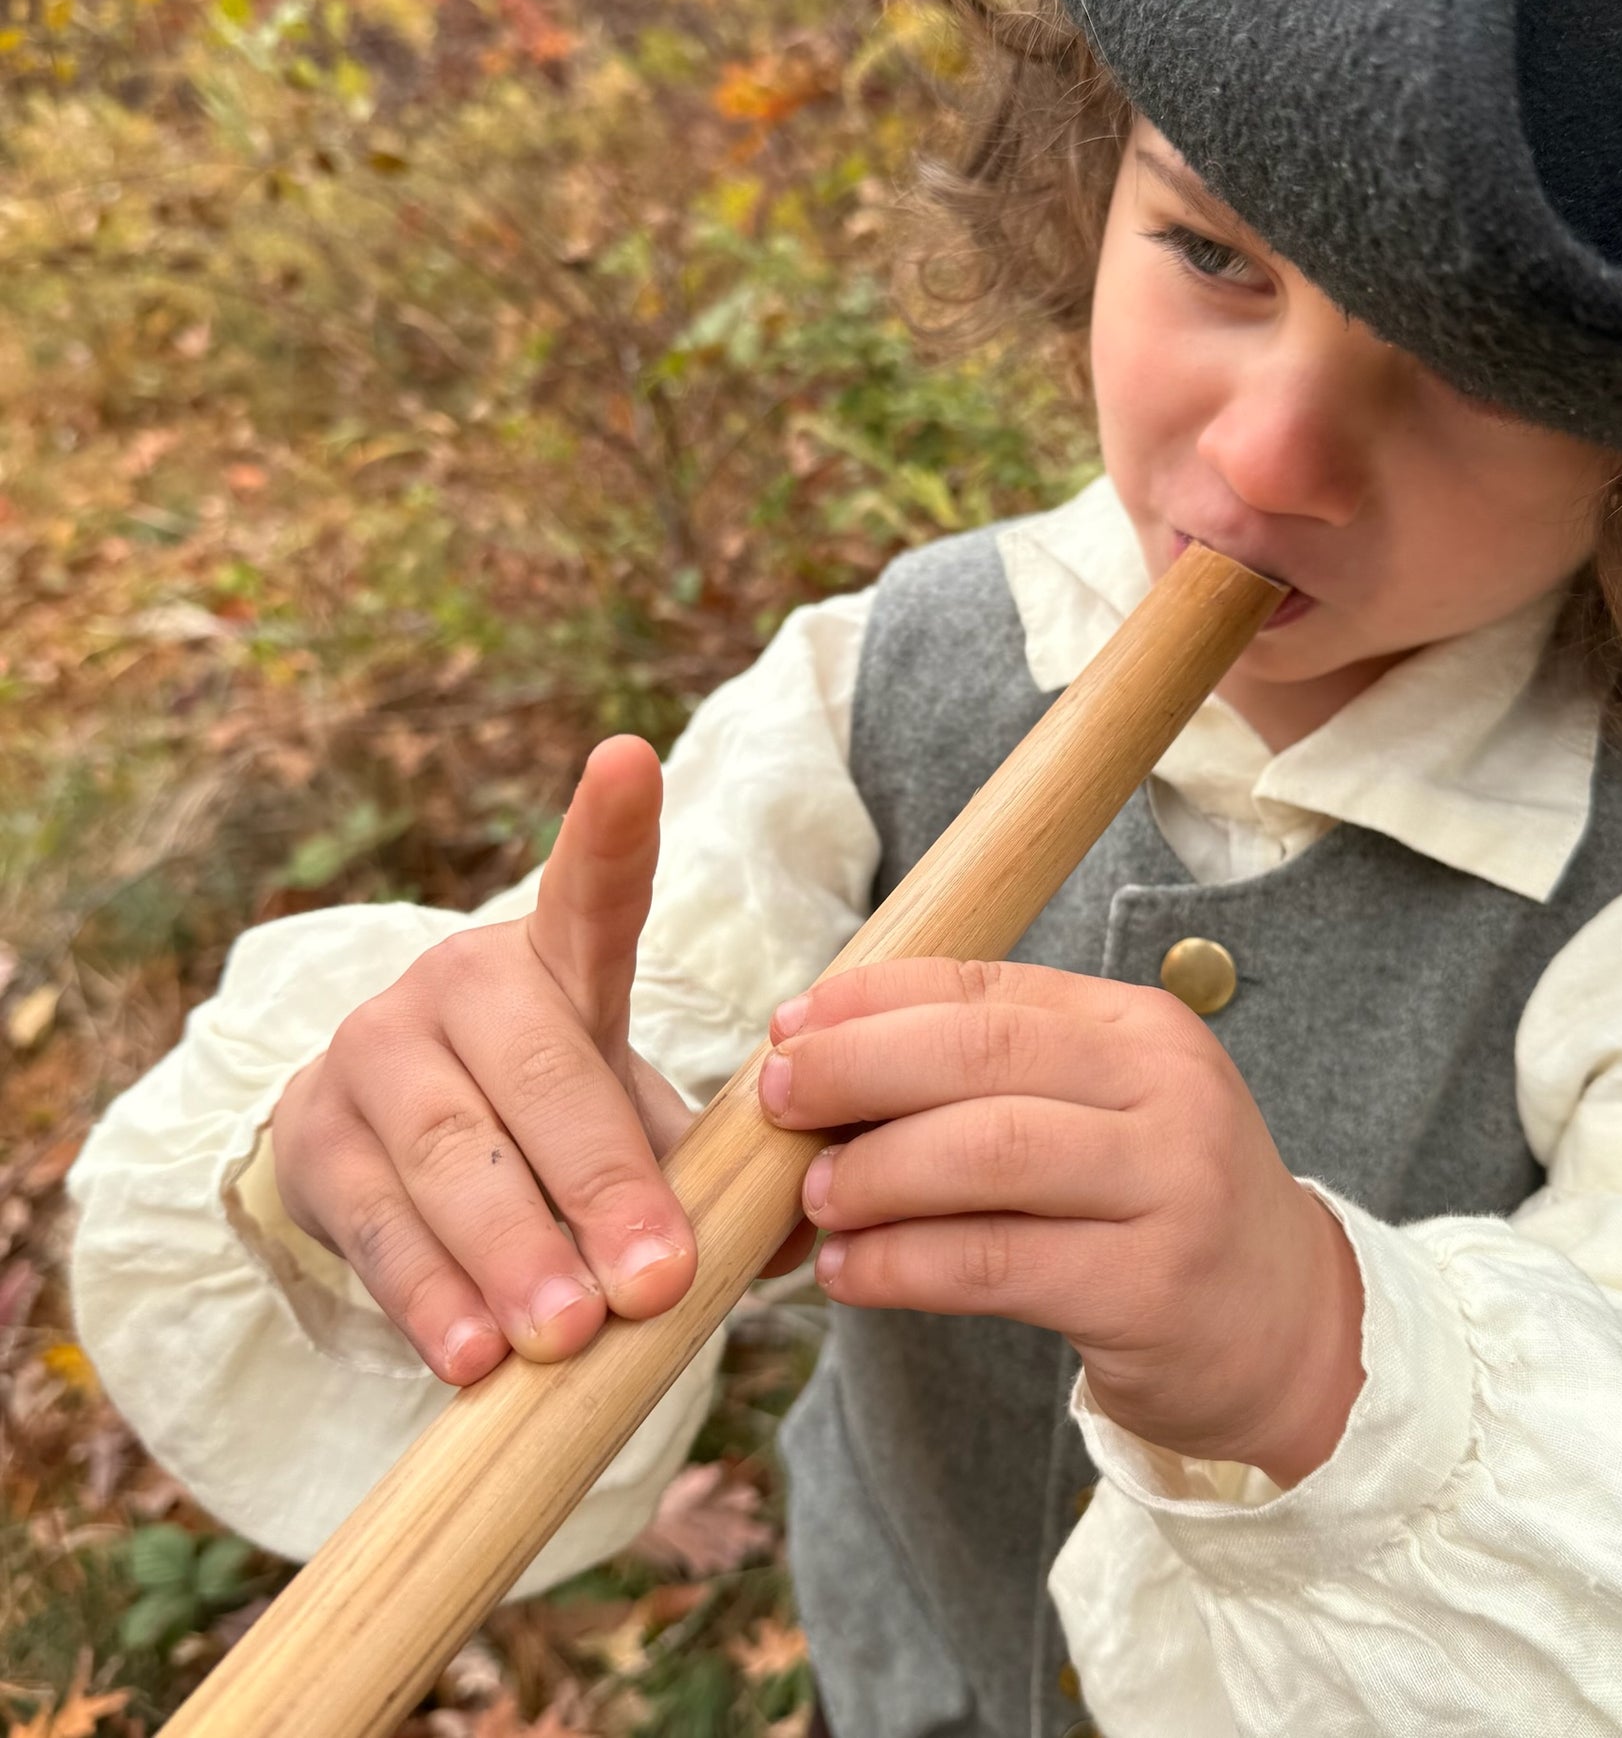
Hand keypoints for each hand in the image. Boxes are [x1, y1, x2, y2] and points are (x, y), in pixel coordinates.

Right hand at [271, 735, 817, 1385]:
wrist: (389, 1143)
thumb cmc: (548, 1126)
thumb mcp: (631, 1120)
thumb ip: (712, 1164)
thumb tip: (811, 1222)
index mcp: (556, 960)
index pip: (591, 888)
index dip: (609, 828)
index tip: (629, 762)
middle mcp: (457, 985)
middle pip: (535, 1074)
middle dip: (600, 1183)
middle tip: (654, 1281)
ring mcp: (372, 1054)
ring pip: (449, 1156)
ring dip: (514, 1252)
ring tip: (568, 1333)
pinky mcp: (312, 1140)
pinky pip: (377, 1230)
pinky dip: (431, 1300)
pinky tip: (474, 1356)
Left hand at [756, 960, 1365, 1486]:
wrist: (1291, 1328)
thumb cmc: (1158, 1208)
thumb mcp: (1103, 1113)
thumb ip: (992, 1081)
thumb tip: (826, 1064)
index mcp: (1142, 1027)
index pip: (989, 987)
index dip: (875, 1000)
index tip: (792, 1025)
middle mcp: (1166, 1090)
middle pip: (981, 1053)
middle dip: (856, 1068)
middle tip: (775, 1098)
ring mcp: (1169, 1187)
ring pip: (985, 1153)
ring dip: (873, 1172)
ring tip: (812, 1200)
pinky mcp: (1151, 1289)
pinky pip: (995, 1263)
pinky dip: (902, 1264)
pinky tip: (851, 1272)